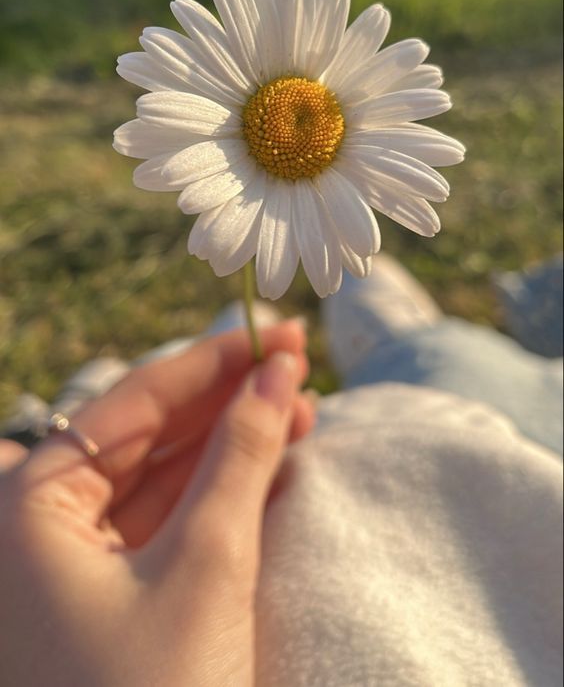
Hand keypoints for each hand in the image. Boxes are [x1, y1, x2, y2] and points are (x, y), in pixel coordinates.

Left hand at [0, 321, 312, 685]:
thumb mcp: (205, 566)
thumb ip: (241, 459)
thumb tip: (277, 376)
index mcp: (27, 508)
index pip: (130, 404)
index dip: (210, 362)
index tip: (276, 332)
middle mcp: (34, 527)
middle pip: (144, 435)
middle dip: (225, 400)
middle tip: (298, 364)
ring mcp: (68, 565)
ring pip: (157, 478)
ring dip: (228, 446)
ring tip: (299, 410)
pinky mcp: (106, 599)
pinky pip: (162, 524)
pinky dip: (217, 495)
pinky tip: (269, 464)